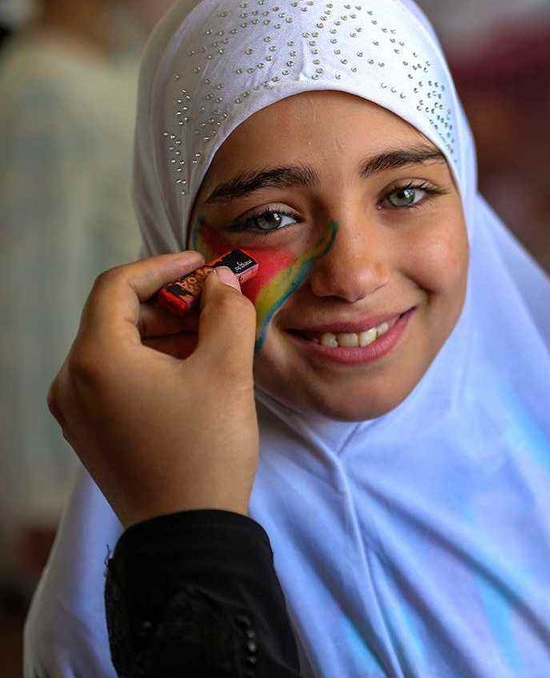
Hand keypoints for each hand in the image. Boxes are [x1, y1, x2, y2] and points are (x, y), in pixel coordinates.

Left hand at [48, 252, 259, 526]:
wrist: (188, 533)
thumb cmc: (206, 448)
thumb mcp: (227, 371)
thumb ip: (226, 313)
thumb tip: (220, 283)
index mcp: (96, 359)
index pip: (117, 285)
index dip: (163, 266)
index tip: (204, 265)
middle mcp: (71, 381)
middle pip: (114, 316)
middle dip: (167, 302)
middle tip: (216, 304)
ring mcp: (75, 411)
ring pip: (116, 348)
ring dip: (162, 332)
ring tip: (212, 338)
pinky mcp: (89, 433)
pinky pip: (114, 378)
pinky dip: (150, 362)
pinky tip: (192, 372)